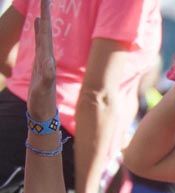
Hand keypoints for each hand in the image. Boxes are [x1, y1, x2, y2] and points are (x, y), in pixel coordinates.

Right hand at [27, 0, 55, 120]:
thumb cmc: (42, 103)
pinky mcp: (40, 61)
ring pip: (44, 34)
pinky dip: (40, 31)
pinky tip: (40, 24)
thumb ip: (46, 76)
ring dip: (44, 19)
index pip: (47, 32)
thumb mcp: (43, 89)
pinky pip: (40, 41)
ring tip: (42, 6)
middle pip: (47, 29)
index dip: (46, 16)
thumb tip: (48, 61)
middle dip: (46, 12)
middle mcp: (47, 55)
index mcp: (47, 58)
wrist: (43, 113)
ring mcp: (44, 58)